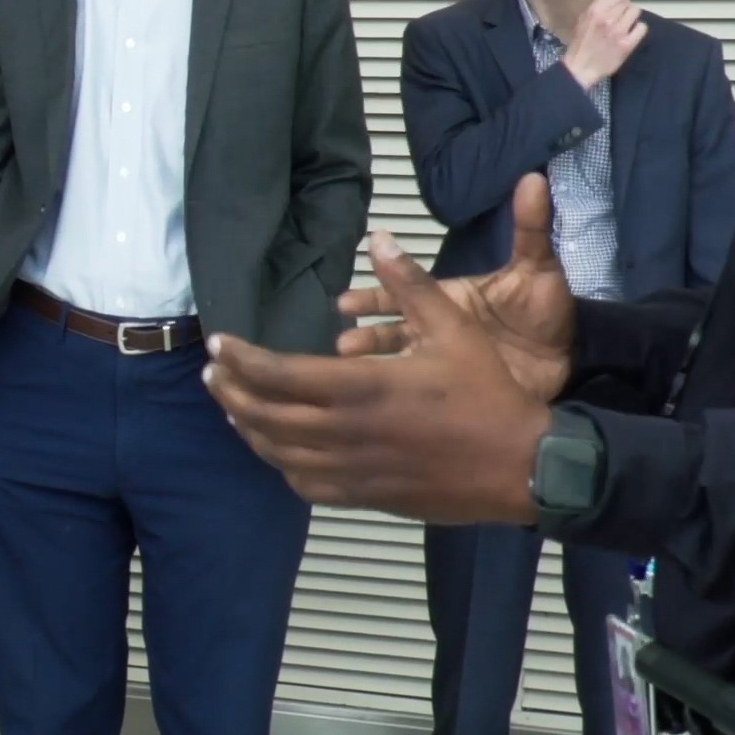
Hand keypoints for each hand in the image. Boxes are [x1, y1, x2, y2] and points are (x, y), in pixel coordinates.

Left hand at [203, 229, 552, 522]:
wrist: (521, 466)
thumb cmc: (487, 394)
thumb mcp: (454, 328)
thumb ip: (410, 285)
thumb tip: (379, 239)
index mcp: (361, 386)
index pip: (276, 373)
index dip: (239, 358)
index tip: (218, 344)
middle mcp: (345, 432)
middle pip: (262, 415)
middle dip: (229, 392)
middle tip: (213, 372)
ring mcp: (351, 469)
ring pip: (276, 453)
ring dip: (247, 427)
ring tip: (232, 405)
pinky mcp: (362, 495)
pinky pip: (303, 483)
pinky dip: (279, 463)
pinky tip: (274, 446)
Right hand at [335, 175, 574, 402]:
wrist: (572, 358)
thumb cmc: (548, 309)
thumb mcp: (539, 266)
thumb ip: (530, 226)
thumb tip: (533, 177)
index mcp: (450, 299)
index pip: (404, 293)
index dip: (375, 296)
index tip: (346, 302)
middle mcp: (439, 329)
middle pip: (394, 329)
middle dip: (367, 335)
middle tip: (343, 344)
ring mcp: (447, 362)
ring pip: (402, 363)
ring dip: (378, 365)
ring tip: (358, 372)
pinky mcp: (458, 390)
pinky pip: (424, 393)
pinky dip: (401, 395)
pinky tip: (382, 400)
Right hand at [562, 0, 645, 88]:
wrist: (581, 68)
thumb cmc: (580, 44)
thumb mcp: (582, 20)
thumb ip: (597, 7)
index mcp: (595, 11)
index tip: (618, 3)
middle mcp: (608, 18)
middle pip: (628, 3)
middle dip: (624, 9)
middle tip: (620, 18)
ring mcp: (619, 31)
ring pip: (636, 12)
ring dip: (631, 17)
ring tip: (626, 25)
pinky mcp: (627, 44)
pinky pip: (642, 27)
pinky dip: (638, 30)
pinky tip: (631, 34)